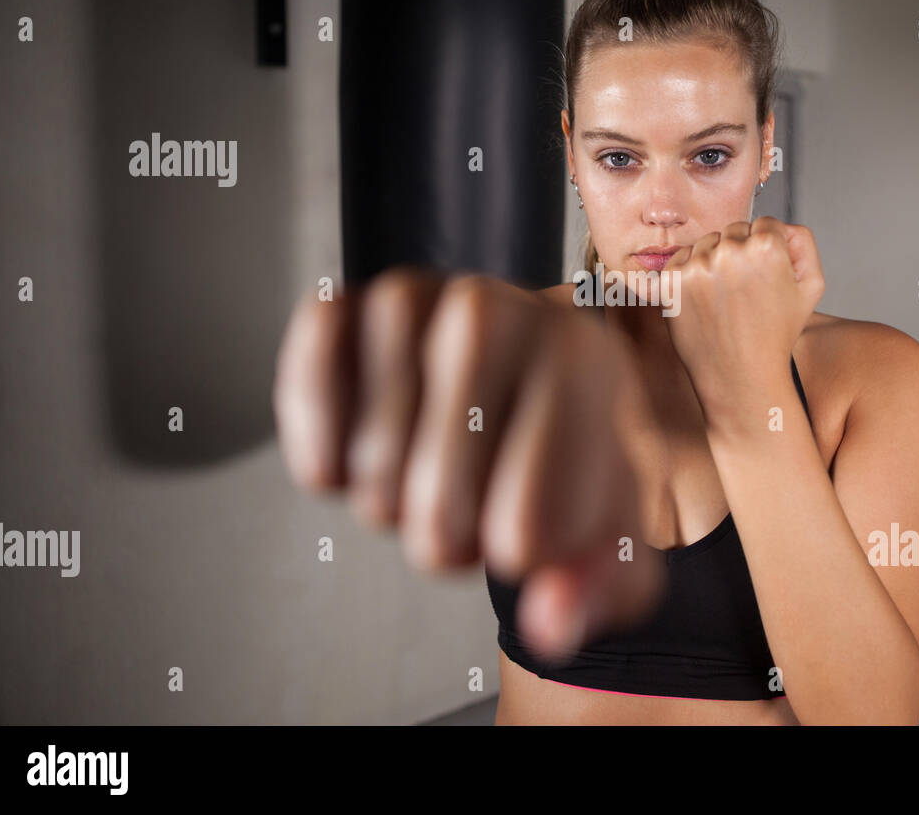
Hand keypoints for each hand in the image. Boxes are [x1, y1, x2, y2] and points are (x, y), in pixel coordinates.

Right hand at [272, 267, 663, 659]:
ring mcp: (415, 298)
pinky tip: (346, 458)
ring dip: (387, 499)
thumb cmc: (567, 463)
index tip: (535, 519)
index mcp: (582, 360)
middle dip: (448, 537)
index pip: (525, 529)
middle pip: (439, 505)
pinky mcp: (345, 308)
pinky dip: (317, 446)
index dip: (517, 555)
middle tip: (473, 501)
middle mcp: (497, 310)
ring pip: (374, 463)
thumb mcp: (608, 537)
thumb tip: (552, 620)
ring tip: (425, 469)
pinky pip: (310, 388)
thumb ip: (601, 590)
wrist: (517, 390)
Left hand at [662, 217, 824, 417]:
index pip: (767, 223)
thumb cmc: (777, 334)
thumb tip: (780, 225)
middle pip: (736, 229)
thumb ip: (803, 242)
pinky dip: (692, 271)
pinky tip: (706, 298)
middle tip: (746, 289)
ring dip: (716, 259)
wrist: (740, 376)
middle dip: (742, 252)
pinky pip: (682, 257)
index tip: (766, 275)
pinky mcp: (672, 280)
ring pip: (708, 241)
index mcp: (767, 247)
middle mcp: (730, 251)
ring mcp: (697, 265)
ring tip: (727, 297)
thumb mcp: (812, 287)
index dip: (770, 248)